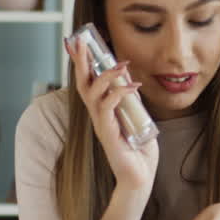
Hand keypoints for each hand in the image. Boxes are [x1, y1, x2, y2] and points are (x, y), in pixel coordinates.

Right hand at [66, 37, 158, 193]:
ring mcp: (101, 124)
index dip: (82, 62)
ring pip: (93, 93)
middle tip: (80, 41)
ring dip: (105, 75)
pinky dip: (120, 93)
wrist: (139, 178)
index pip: (88, 82)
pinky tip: (133, 86)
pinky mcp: (108, 133)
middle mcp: (97, 115)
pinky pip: (108, 108)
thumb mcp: (137, 118)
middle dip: (80, 61)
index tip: (79, 42)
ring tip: (121, 64)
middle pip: (82, 83)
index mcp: (102, 111)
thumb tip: (130, 80)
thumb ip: (131, 101)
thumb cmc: (138, 152)